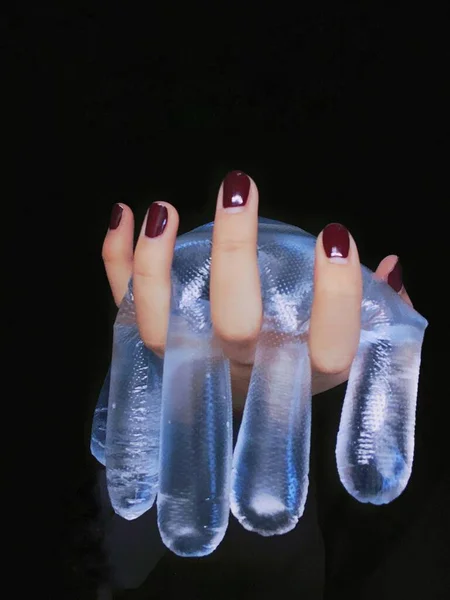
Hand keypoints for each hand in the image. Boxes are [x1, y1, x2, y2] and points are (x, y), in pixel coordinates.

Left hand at [102, 172, 412, 408]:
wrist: (236, 422)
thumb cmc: (294, 367)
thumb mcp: (341, 347)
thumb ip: (370, 312)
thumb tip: (389, 266)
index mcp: (297, 375)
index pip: (328, 349)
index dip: (337, 297)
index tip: (335, 235)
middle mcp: (240, 373)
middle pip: (233, 326)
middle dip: (234, 253)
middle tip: (239, 188)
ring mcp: (192, 365)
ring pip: (162, 327)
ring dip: (155, 265)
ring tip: (164, 208)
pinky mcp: (155, 351)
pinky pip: (126, 312)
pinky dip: (117, 263)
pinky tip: (124, 214)